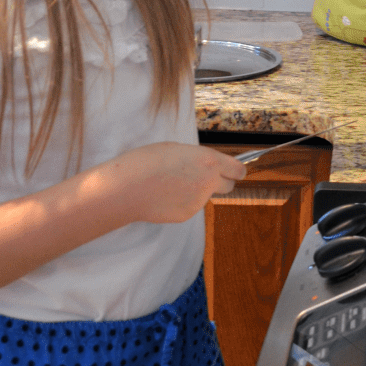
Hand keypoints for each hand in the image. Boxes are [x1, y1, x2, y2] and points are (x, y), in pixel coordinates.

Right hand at [108, 141, 247, 224]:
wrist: (127, 188)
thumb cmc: (147, 161)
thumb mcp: (178, 150)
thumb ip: (198, 159)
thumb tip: (205, 167)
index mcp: (209, 162)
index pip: (239, 170)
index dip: (236, 170)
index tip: (233, 170)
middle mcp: (209, 183)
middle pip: (229, 186)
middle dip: (220, 181)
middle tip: (203, 177)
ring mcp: (199, 201)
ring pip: (205, 196)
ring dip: (196, 191)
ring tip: (171, 184)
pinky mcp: (187, 215)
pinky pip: (191, 206)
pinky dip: (182, 201)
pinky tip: (164, 196)